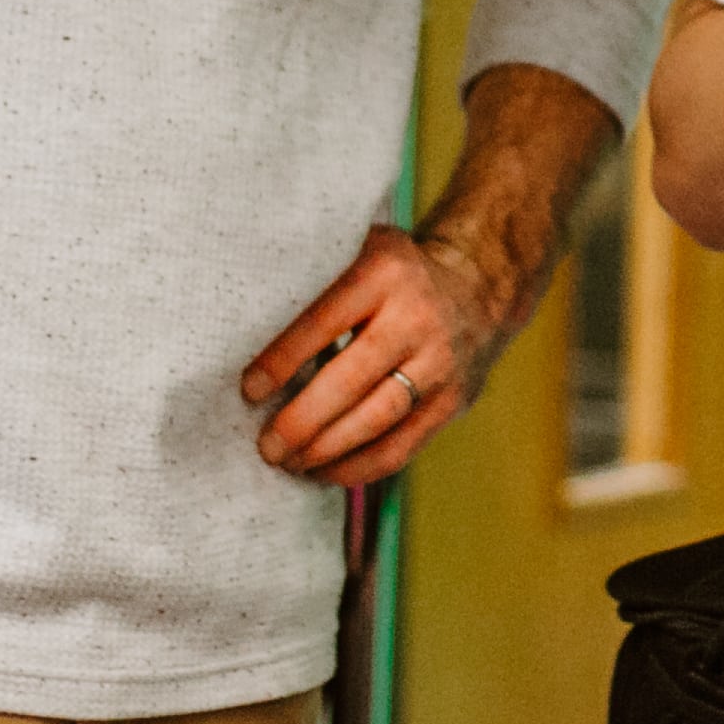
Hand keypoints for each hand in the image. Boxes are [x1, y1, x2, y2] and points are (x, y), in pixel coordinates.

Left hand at [241, 223, 495, 486]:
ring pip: (377, 419)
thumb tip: (242, 326)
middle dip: (302, 420)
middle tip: (265, 446)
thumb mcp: (364, 251)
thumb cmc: (396, 273)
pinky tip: (324, 472)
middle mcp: (416, 318)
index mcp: (384, 273)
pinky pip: (402, 446)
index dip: (283, 359)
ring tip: (288, 462)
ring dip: (326, 449)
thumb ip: (319, 278)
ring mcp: (440, 363)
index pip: (324, 321)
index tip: (249, 390)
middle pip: (351, 380)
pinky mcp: (454, 401)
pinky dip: (359, 467)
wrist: (481, 285)